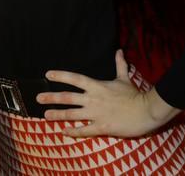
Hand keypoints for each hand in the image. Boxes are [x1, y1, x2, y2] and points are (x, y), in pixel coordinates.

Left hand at [35, 49, 179, 137]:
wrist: (146, 111)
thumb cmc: (134, 95)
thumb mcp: (124, 78)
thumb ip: (119, 65)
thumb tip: (119, 51)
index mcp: (97, 86)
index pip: (75, 79)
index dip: (60, 76)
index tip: (48, 74)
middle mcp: (93, 99)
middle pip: (68, 97)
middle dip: (52, 97)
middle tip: (38, 98)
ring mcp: (96, 114)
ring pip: (72, 114)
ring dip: (57, 115)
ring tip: (45, 116)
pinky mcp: (102, 127)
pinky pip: (84, 130)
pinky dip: (73, 132)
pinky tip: (63, 132)